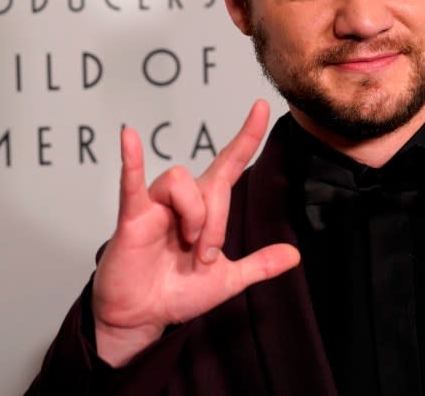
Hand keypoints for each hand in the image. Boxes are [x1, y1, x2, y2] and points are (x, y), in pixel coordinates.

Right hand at [92, 100, 299, 366]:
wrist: (143, 318)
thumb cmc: (176, 292)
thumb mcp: (229, 280)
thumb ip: (260, 265)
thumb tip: (295, 255)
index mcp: (205, 208)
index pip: (230, 163)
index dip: (247, 136)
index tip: (262, 107)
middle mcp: (182, 199)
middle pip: (213, 183)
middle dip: (217, 222)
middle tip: (205, 256)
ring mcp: (155, 204)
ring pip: (181, 179)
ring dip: (192, 214)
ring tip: (185, 244)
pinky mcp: (132, 217)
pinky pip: (131, 182)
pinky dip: (132, 160)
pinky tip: (130, 138)